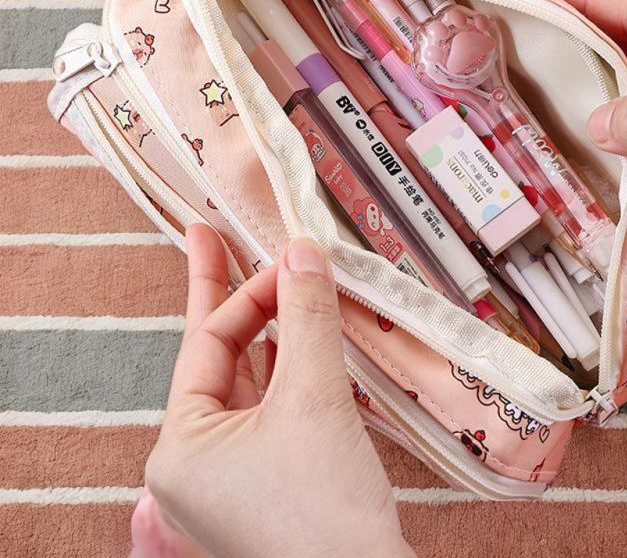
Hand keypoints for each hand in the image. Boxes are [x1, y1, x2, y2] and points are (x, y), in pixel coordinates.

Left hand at [134, 225, 414, 557]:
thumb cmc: (324, 512)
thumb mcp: (313, 397)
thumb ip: (307, 317)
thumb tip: (303, 250)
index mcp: (180, 447)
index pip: (208, 344)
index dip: (246, 291)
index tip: (281, 253)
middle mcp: (198, 461)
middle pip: (220, 357)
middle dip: (235, 299)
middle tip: (217, 236)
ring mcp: (235, 474)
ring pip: (250, 380)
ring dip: (271, 330)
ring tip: (274, 279)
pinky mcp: (273, 479)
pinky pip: (275, 406)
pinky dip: (292, 366)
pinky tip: (304, 336)